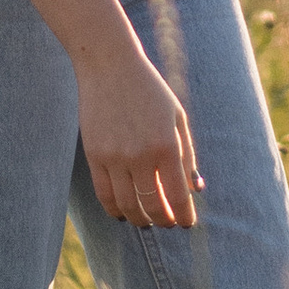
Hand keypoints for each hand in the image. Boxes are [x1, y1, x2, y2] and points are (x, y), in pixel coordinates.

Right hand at [74, 35, 202, 230]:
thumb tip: (194, 189)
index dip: (184, 216)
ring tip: (147, 220)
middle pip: (153, 207)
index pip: (178, 196)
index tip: (186, 223)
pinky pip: (104, 194)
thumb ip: (187, 154)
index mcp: (166, 145)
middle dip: (163, 221)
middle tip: (167, 223)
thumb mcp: (177, 117)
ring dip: (139, 219)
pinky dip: (115, 210)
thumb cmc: (149, 90)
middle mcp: (141, 155)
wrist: (110, 65)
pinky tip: (124, 212)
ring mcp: (115, 157)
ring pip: (127, 206)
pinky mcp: (94, 155)